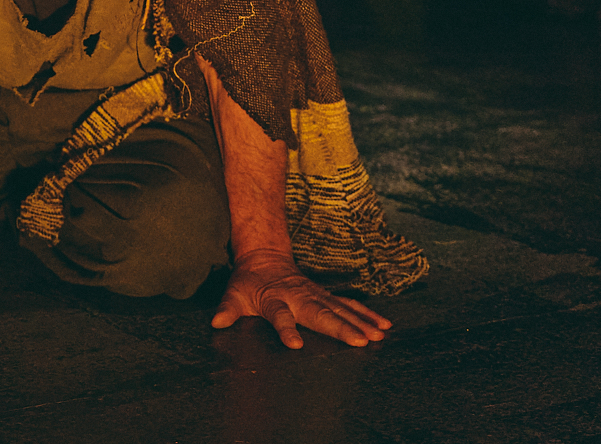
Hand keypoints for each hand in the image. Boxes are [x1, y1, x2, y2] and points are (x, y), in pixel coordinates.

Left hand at [212, 248, 390, 348]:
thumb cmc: (248, 281)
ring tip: (378, 336)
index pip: (280, 317)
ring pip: (341, 309)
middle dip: (341, 328)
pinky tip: (384, 326)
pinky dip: (367, 314)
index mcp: (275, 300)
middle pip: (321, 314)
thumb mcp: (234, 293)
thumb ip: (228, 309)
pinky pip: (349, 305)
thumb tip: (216, 323)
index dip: (285, 330)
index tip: (294, 345)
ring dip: (360, 322)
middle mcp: (299, 297)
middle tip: (360, 341)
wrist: (265, 255)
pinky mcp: (326, 296)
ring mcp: (315, 295)